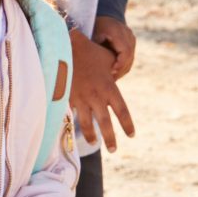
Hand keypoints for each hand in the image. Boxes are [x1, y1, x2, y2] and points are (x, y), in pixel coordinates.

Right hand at [68, 28, 135, 151]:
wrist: (66, 47)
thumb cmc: (89, 51)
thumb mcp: (107, 58)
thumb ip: (114, 68)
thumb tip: (120, 70)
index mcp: (109, 87)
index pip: (122, 111)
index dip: (127, 124)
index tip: (131, 135)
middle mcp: (96, 96)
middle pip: (105, 123)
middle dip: (110, 138)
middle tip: (114, 150)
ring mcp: (81, 98)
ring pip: (87, 123)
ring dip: (92, 135)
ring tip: (95, 143)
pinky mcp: (68, 97)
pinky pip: (72, 114)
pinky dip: (74, 123)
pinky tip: (75, 129)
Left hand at [91, 15, 137, 78]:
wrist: (105, 16)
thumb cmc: (95, 26)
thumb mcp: (93, 34)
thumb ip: (94, 46)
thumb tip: (90, 62)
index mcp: (118, 31)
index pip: (125, 51)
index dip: (119, 63)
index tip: (111, 71)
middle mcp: (128, 35)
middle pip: (129, 57)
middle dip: (120, 70)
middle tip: (110, 80)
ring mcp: (132, 39)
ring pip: (130, 59)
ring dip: (122, 70)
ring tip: (112, 79)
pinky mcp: (132, 44)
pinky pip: (130, 59)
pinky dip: (123, 67)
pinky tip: (114, 74)